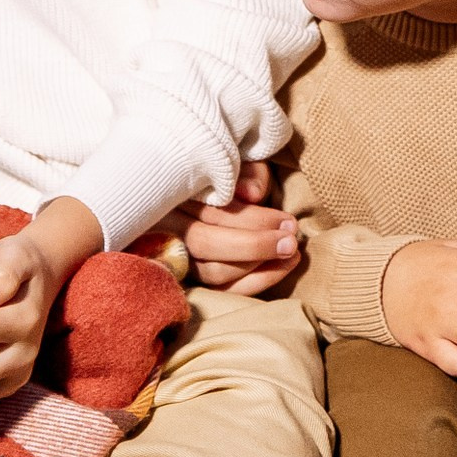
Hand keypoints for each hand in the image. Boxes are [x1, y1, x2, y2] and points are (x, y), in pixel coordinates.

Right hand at [175, 161, 301, 295]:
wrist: (209, 189)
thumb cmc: (227, 177)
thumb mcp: (239, 164)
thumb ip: (248, 174)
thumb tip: (252, 194)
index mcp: (173, 195)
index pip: (210, 214)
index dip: (253, 220)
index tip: (287, 222)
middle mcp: (164, 227)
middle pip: (204, 244)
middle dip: (255, 245)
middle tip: (291, 240)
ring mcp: (172, 257)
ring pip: (209, 272)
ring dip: (257, 267)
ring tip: (291, 254)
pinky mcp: (190, 279)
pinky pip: (219, 292)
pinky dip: (251, 283)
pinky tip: (278, 269)